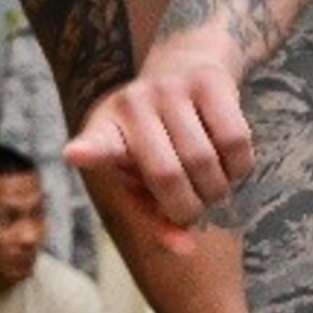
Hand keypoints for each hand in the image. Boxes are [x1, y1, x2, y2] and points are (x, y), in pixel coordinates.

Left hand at [64, 46, 251, 250]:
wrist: (185, 65)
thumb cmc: (156, 137)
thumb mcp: (140, 173)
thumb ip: (154, 215)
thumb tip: (184, 247)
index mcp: (105, 128)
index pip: (97, 143)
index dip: (89, 151)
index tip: (75, 153)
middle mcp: (133, 104)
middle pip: (167, 175)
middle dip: (187, 209)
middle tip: (194, 211)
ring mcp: (170, 88)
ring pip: (204, 161)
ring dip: (216, 191)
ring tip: (210, 188)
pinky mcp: (209, 82)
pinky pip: (234, 142)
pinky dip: (238, 168)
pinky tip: (228, 167)